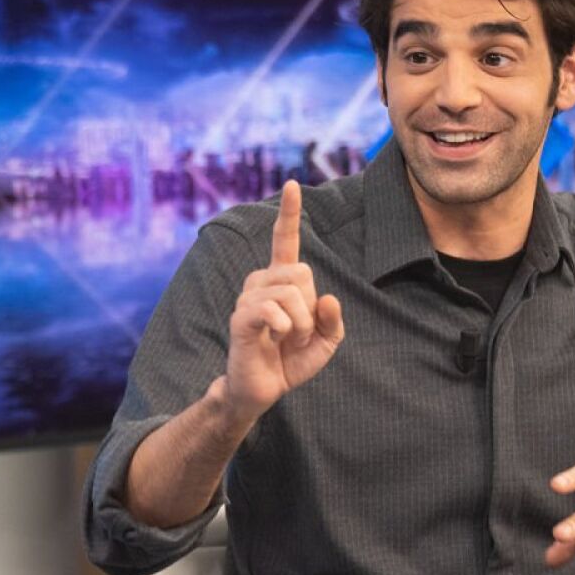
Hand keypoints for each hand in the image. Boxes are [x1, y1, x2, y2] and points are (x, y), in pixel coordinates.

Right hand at [219, 180, 344, 425]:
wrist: (261, 390)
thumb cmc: (289, 362)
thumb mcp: (325, 342)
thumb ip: (333, 320)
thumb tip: (328, 298)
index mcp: (280, 282)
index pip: (285, 241)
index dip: (290, 213)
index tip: (293, 184)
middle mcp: (261, 282)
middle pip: (301, 272)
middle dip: (310, 307)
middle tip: (298, 332)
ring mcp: (248, 298)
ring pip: (291, 292)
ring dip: (300, 324)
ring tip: (287, 340)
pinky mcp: (241, 318)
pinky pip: (273, 310)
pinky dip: (285, 328)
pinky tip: (275, 339)